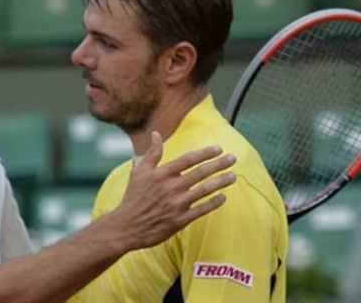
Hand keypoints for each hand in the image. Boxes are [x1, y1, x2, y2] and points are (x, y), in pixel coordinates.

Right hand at [113, 131, 235, 249]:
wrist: (127, 226)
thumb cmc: (133, 197)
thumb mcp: (138, 172)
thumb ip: (151, 153)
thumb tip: (156, 134)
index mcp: (161, 174)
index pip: (188, 159)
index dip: (205, 153)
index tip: (218, 149)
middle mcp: (171, 187)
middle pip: (201, 172)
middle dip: (219, 164)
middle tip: (233, 158)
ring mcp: (177, 204)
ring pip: (205, 190)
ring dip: (221, 182)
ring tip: (233, 176)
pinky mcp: (180, 220)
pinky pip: (201, 210)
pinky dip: (214, 203)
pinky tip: (223, 197)